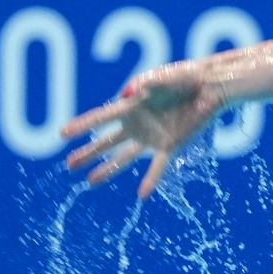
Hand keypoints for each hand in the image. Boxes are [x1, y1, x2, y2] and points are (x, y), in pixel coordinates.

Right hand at [61, 60, 226, 198]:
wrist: (210, 87)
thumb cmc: (185, 77)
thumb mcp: (165, 78)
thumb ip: (148, 84)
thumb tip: (131, 93)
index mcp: (131, 105)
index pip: (100, 118)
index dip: (81, 126)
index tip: (62, 134)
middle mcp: (138, 123)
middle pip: (107, 142)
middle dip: (88, 153)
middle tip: (69, 166)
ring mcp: (153, 137)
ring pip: (125, 157)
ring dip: (108, 169)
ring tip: (90, 182)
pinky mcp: (171, 145)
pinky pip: (158, 167)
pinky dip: (150, 181)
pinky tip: (141, 196)